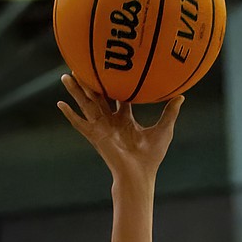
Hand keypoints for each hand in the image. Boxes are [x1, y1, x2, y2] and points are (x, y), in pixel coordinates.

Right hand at [56, 73, 182, 181]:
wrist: (139, 174)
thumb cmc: (152, 156)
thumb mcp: (164, 129)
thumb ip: (170, 112)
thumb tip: (182, 95)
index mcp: (125, 120)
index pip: (117, 98)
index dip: (114, 84)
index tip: (110, 69)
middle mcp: (111, 122)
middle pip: (97, 97)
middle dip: (89, 83)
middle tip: (81, 66)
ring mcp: (101, 129)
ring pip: (86, 105)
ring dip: (75, 91)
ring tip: (65, 76)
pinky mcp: (95, 136)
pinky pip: (79, 124)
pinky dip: (70, 115)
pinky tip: (59, 105)